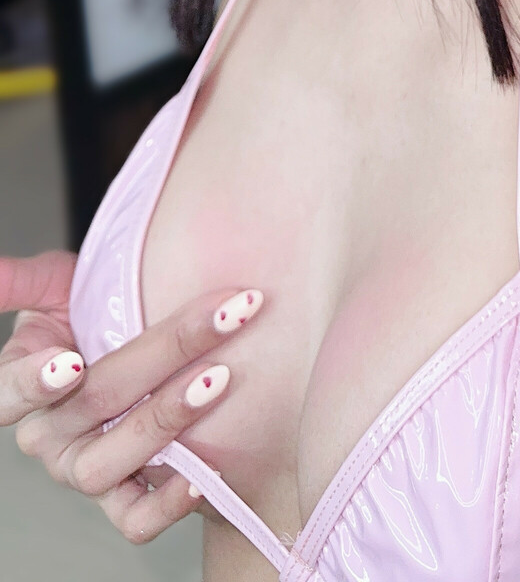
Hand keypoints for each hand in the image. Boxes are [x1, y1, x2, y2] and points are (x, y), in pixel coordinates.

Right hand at [0, 251, 263, 543]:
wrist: (130, 338)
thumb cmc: (87, 311)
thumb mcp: (52, 287)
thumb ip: (22, 281)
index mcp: (20, 386)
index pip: (10, 392)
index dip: (35, 381)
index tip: (72, 360)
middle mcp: (48, 437)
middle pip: (94, 403)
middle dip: (163, 354)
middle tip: (217, 320)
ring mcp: (82, 471)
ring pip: (110, 463)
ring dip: (168, 418)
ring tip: (218, 379)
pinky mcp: (120, 498)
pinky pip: (134, 519)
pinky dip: (166, 504)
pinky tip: (201, 472)